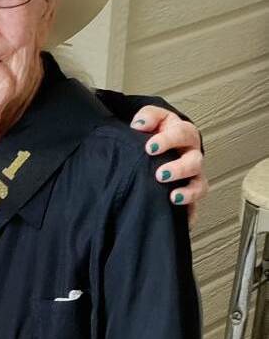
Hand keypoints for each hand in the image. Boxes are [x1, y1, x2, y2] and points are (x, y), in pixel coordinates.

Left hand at [131, 105, 206, 223]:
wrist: (157, 145)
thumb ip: (147, 116)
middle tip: (160, 174)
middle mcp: (191, 155)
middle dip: (179, 169)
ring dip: (188, 192)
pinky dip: (190, 215)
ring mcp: (192, 176)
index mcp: (184, 134)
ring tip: (173, 197)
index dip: (167, 140)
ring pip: (199, 186)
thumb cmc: (156, 131)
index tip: (149, 147)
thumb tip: (139, 125)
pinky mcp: (189, 195)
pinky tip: (182, 221)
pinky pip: (194, 208)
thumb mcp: (152, 118)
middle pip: (194, 162)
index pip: (181, 134)